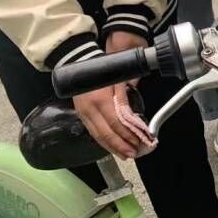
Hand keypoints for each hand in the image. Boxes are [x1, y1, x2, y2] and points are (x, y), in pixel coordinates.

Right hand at [74, 30, 144, 160]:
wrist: (78, 63)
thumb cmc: (102, 70)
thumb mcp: (117, 80)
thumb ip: (124, 97)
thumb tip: (133, 116)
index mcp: (101, 100)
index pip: (116, 123)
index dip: (127, 135)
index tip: (139, 141)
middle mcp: (90, 110)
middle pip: (106, 134)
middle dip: (121, 146)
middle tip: (133, 154)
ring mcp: (83, 114)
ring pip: (98, 136)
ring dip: (112, 147)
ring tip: (125, 155)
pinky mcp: (81, 116)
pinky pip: (93, 132)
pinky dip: (103, 142)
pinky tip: (112, 147)